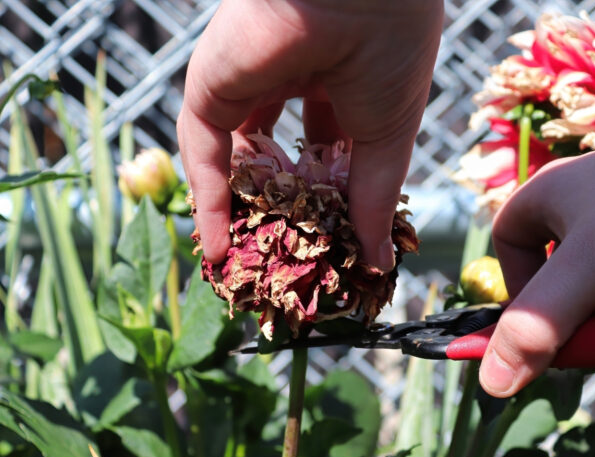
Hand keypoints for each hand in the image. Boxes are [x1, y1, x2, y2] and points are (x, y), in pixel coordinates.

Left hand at [176, 0, 442, 269]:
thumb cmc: (391, 52)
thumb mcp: (388, 139)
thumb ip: (375, 201)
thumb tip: (380, 261)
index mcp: (340, 83)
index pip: (328, 152)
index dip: (330, 199)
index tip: (333, 243)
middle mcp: (290, 80)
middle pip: (278, 159)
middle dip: (283, 211)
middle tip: (285, 262)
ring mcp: (247, 83)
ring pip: (236, 160)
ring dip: (240, 214)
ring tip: (247, 267)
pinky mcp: (211, 87)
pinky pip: (203, 154)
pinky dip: (209, 203)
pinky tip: (220, 249)